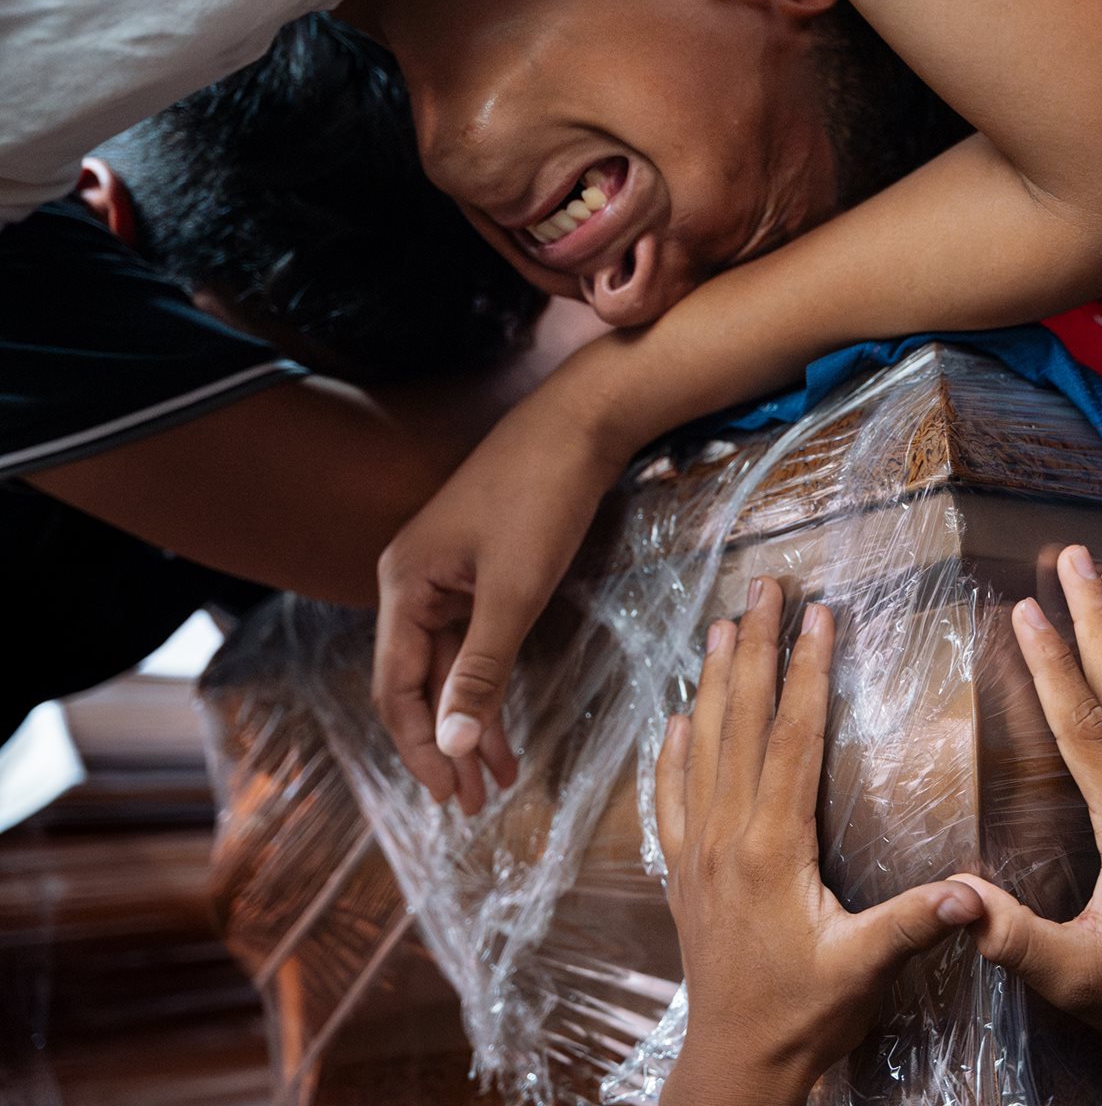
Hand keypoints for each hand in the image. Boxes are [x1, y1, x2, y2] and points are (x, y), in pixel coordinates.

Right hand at [372, 388, 627, 811]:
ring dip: (469, 721)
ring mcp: (443, 576)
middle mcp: (410, 583)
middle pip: (417, 684)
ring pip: (447, 667)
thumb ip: (480, 670)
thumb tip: (452, 746)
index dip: (420, 747)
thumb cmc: (542, 499)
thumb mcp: (514, 593)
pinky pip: (471, 642)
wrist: (579, 426)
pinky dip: (487, 683)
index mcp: (402, 586)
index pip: (394, 689)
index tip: (449, 795)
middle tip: (475, 803)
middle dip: (446, 744)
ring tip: (496, 778)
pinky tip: (504, 722)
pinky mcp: (477, 570)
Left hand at [656, 579, 986, 1105]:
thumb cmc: (804, 1014)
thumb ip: (915, 922)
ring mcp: (696, 850)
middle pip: (740, 721)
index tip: (817, 616)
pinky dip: (673, 749)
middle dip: (752, 647)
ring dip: (711, 681)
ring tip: (718, 624)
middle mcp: (725, 835)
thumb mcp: (865, 968)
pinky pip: (671, 795)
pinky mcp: (683, 871)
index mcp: (770, 847)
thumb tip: (975, 891)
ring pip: (702, 745)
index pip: (791, 739)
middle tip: (762, 587)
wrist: (736, 1062)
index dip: (806, 673)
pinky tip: (677, 719)